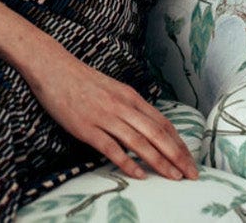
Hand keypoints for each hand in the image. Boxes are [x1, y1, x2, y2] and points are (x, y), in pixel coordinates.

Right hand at [26, 52, 197, 180]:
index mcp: (131, 97)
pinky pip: (112, 148)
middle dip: (177, 156)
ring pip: (139, 142)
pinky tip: (140, 175)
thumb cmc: (82, 80)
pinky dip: (127, 163)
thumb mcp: (113, 89)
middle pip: (157, 134)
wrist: (53, 68)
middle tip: (191, 174)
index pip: (162, 123)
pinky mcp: (87, 128)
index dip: (179, 143)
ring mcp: (105, 117)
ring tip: (174, 177)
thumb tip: (147, 126)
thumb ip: (130, 107)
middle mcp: (122, 107)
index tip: (190, 159)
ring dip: (159, 161)